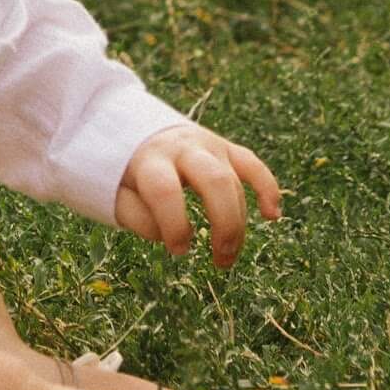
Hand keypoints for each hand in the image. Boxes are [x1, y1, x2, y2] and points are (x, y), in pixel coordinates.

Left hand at [115, 124, 282, 265]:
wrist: (135, 129)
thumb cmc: (126, 173)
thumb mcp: (116, 192)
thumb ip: (135, 215)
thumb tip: (167, 235)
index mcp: (150, 159)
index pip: (165, 190)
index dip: (174, 224)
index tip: (178, 250)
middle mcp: (183, 148)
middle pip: (214, 180)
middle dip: (224, 223)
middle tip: (220, 260)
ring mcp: (208, 145)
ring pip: (233, 181)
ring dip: (238, 222)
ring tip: (227, 258)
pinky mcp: (226, 148)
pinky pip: (253, 164)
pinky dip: (267, 187)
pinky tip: (273, 216)